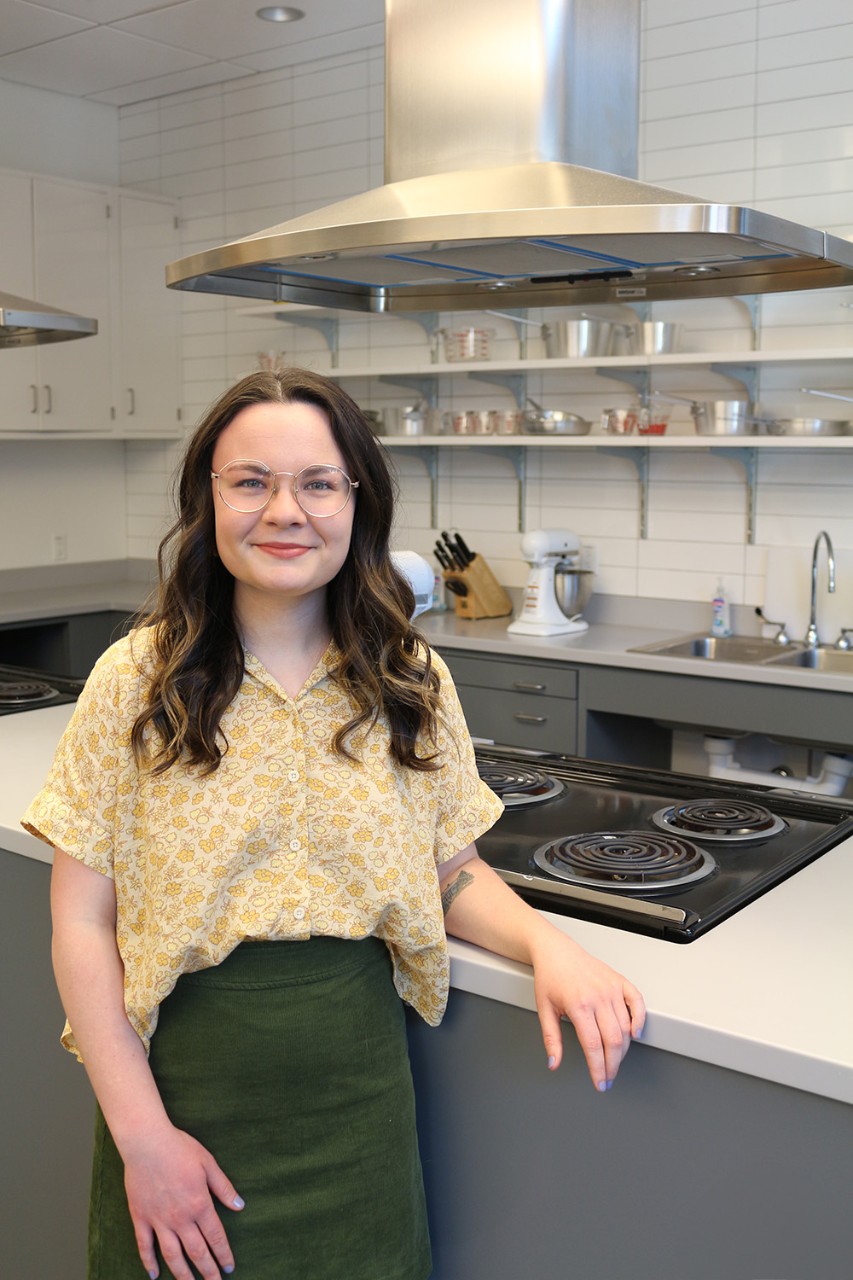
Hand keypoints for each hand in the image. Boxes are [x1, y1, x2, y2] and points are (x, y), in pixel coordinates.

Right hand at [121, 1124, 244, 1279]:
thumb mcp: (208, 1163)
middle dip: (207, 1271)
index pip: (216, 1236)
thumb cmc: (179, 1148)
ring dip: (183, 1274)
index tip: (229, 1267)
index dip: (223, 1254)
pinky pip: (144, 1246)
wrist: (147, 1143)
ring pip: (172, 1256)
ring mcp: (159, 1220)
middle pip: (197, 1252)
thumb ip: (223, 1187)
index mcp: (200, 1204)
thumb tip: (240, 1205)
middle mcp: (180, 1218)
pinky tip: (155, 1275)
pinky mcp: (141, 1218)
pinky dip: (149, 1262)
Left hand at [530, 928, 645, 1092]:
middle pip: (613, 1040)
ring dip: (623, 1049)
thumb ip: (551, 1039)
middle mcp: (598, 996)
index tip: (599, 1083)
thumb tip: (554, 1063)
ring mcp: (611, 988)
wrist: (556, 950)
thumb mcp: (544, 1009)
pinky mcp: (619, 981)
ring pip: (625, 1026)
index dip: (598, 1069)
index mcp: (578, 1005)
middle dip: (612, 1065)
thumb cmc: (550, 977)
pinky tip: (635, 1033)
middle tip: (608, 1078)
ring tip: (615, 1061)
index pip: (593, 1046)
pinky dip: (639, 1019)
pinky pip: (637, 1001)